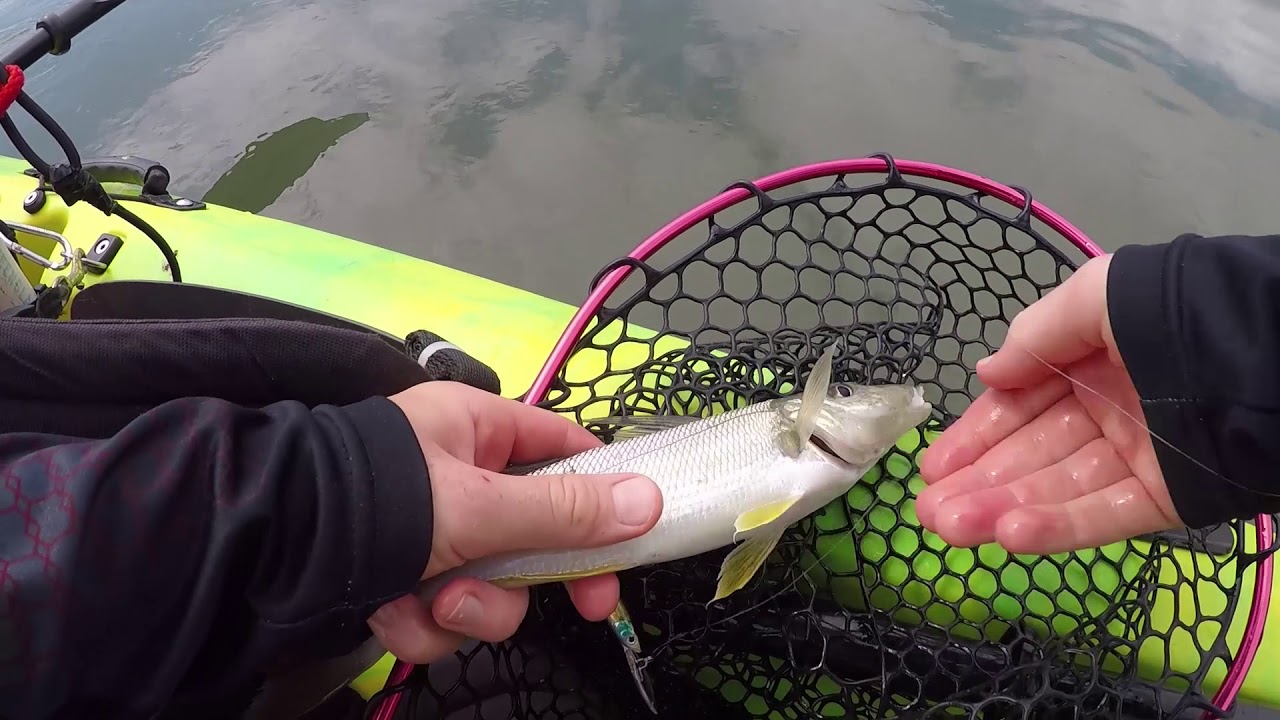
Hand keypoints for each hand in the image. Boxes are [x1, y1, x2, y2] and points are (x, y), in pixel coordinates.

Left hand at [368, 381, 662, 663]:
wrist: (266, 550)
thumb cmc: (377, 501)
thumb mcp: (479, 507)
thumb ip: (565, 513)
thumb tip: (650, 502)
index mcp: (476, 428)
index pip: (563, 448)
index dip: (603, 489)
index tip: (632, 535)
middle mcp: (455, 475)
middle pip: (534, 532)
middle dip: (535, 576)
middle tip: (587, 608)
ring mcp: (427, 532)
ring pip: (491, 583)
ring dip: (472, 608)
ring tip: (436, 603)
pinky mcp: (399, 578)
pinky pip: (441, 611)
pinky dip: (421, 623)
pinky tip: (392, 614)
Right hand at [916, 254, 1180, 553]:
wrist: (1259, 349)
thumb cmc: (1166, 311)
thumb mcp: (1092, 298)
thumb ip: (1033, 337)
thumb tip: (985, 374)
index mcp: (1089, 364)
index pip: (1018, 407)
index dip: (974, 436)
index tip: (932, 468)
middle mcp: (1106, 412)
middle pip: (1029, 456)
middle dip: (976, 483)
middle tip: (927, 512)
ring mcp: (1135, 458)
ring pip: (1056, 490)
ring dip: (999, 510)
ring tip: (949, 529)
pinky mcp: (1164, 498)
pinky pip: (1103, 515)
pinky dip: (1055, 528)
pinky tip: (1008, 536)